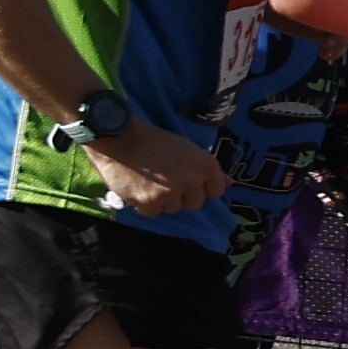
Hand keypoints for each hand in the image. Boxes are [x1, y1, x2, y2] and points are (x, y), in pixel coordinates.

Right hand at [80, 117, 224, 220]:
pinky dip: (143, 204)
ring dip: (161, 200)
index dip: (199, 186)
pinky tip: (136, 187)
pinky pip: (152, 213)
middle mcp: (193, 181)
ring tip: (147, 181)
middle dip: (181, 195)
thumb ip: (205, 168)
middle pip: (194, 204)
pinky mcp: (151, 202)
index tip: (185, 179)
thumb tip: (230, 183)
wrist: (118, 136)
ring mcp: (172, 193)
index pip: (216, 191)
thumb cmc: (152, 139)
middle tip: (163, 179)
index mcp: (206, 166)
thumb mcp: (185, 148)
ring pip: (173, 209)